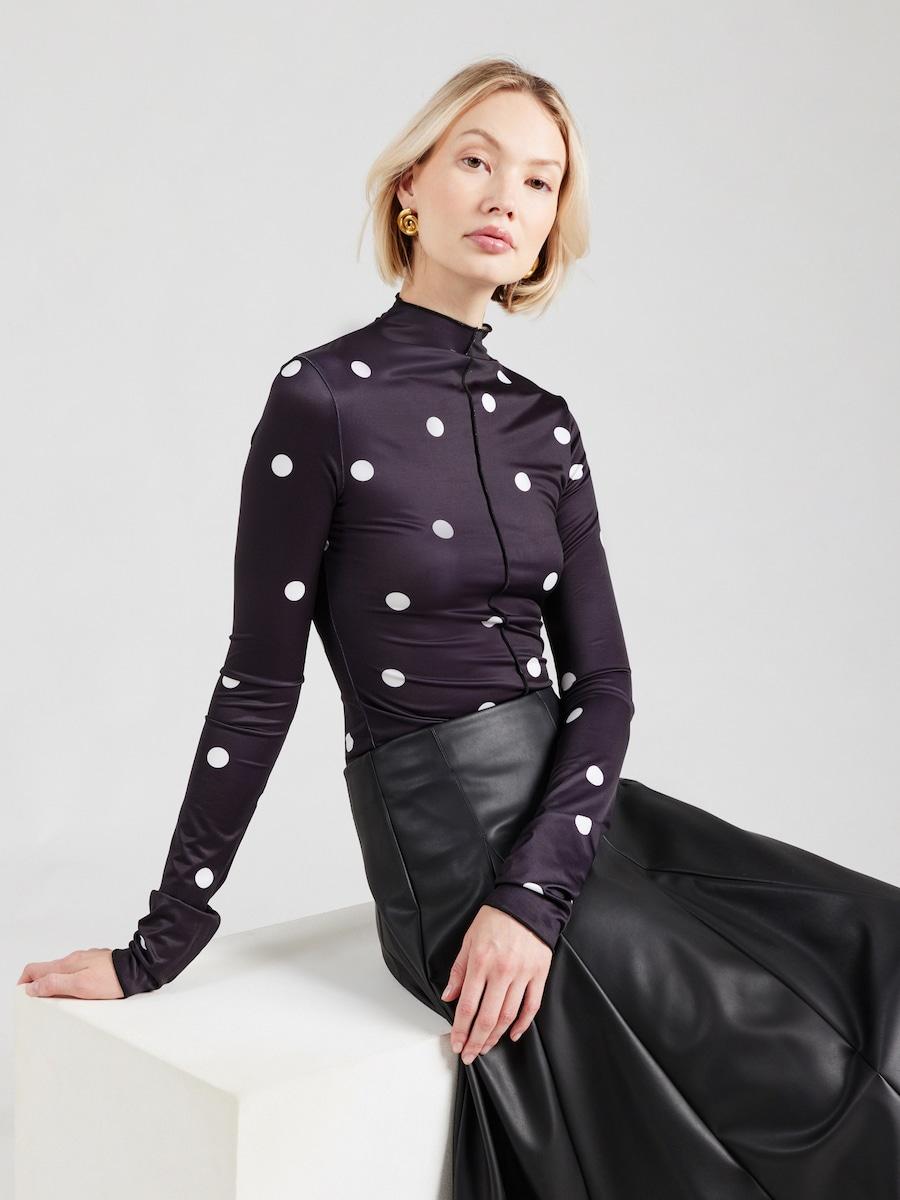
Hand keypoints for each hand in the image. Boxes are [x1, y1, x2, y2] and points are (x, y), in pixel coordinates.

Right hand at [17, 948, 124, 998]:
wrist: (137, 970)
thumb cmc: (111, 979)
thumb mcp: (79, 986)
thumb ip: (55, 985)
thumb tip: (32, 987)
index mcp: (66, 964)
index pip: (34, 968)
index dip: (25, 982)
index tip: (26, 996)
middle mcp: (74, 959)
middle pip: (47, 970)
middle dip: (39, 985)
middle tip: (42, 1001)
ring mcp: (85, 960)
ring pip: (62, 971)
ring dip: (55, 984)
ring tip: (59, 999)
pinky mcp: (96, 964)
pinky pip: (76, 972)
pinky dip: (70, 981)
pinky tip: (78, 991)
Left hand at [441, 904, 551, 1064]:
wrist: (526, 903)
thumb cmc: (495, 919)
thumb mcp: (469, 940)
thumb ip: (458, 971)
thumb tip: (448, 997)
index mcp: (481, 962)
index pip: (468, 1006)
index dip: (460, 1029)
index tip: (456, 1043)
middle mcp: (502, 971)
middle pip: (487, 1017)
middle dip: (476, 1040)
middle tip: (469, 1055)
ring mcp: (522, 974)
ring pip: (508, 1016)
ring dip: (495, 1036)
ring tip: (486, 1048)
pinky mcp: (539, 974)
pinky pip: (531, 1006)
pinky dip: (522, 1024)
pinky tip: (512, 1035)